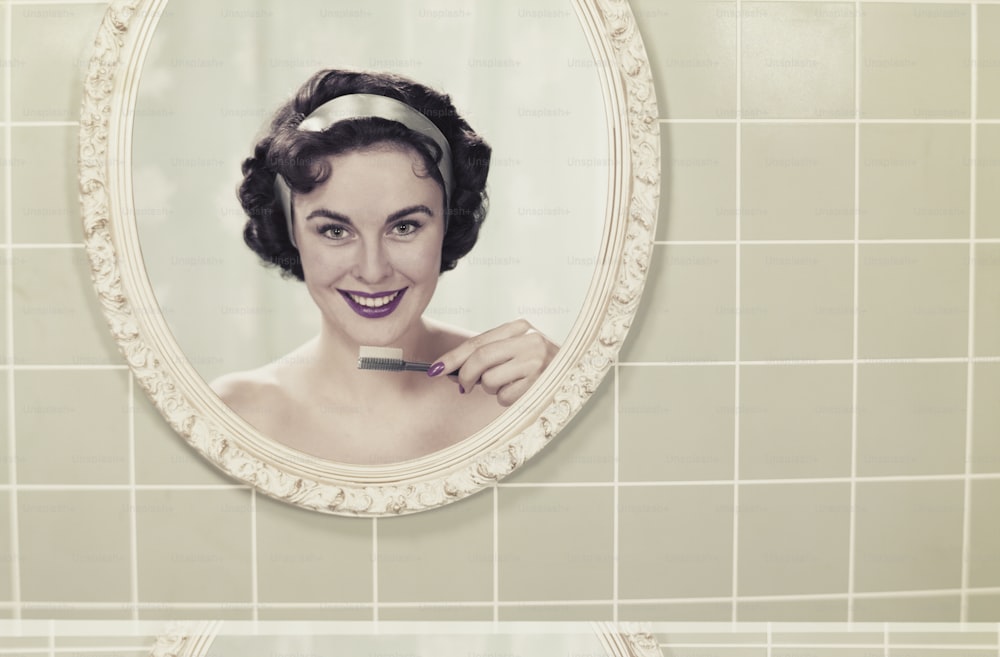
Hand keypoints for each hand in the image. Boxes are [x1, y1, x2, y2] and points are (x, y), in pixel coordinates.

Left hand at [430, 319, 558, 406]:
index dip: (453, 357)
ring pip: (490, 380)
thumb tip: (450, 369)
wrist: (575, 374)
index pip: (477, 342)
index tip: (434, 369)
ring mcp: (536, 361)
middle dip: (466, 376)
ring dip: (491, 389)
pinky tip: (521, 391)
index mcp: (520, 328)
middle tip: (464, 386)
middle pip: (480, 359)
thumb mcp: (514, 350)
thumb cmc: (537, 365)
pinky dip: (506, 398)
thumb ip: (487, 355)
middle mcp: (529, 341)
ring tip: (508, 384)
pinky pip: (504, 396)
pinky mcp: (539, 383)